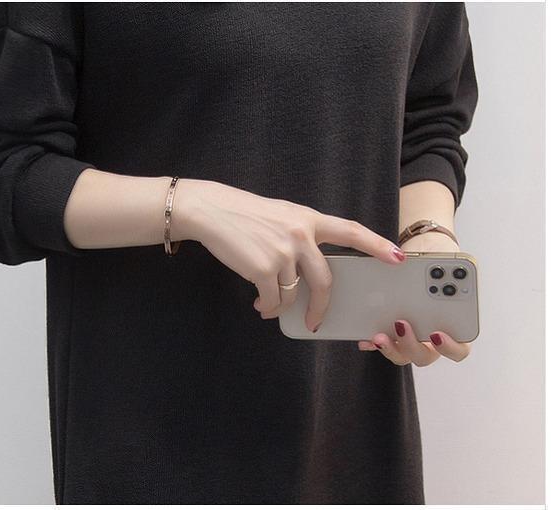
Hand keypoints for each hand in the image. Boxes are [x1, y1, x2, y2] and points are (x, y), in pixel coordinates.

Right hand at [174, 179, 406, 331]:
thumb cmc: (244, 214)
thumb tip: (305, 276)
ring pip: (294, 294)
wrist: (211, 210)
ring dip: (281, 306)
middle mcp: (300, 235)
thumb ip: (300, 237)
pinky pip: (274, 300)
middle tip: (317, 321)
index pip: (350, 231)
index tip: (397, 258)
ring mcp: (283, 252)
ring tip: (267, 305)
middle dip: (321, 306)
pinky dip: (267, 307)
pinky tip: (259, 305)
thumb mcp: (280, 216)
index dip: (376, 245)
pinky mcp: (263, 268)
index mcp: (308, 219)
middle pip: (325, 280)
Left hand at [357, 231, 472, 364]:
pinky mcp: (390, 331)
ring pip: (402, 354)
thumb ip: (443, 270)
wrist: (422, 251)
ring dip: (390, 347)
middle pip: (424, 355)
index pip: (459, 349)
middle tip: (400, 324)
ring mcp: (410, 337)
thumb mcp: (444, 261)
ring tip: (378, 335)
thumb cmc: (439, 260)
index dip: (450, 347)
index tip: (437, 334)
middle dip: (411, 344)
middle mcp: (432, 337)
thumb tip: (433, 274)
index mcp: (454, 326)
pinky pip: (381, 344)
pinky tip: (365, 336)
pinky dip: (373, 342)